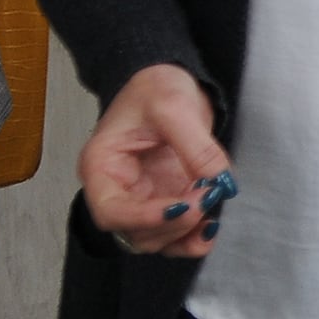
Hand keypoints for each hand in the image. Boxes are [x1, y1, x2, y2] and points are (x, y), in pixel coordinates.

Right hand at [78, 62, 229, 259]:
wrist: (168, 80)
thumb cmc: (155, 86)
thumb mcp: (172, 103)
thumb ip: (195, 144)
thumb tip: (217, 180)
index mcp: (101, 165)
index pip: (110, 211)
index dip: (143, 218)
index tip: (181, 207)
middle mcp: (117, 189)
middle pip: (134, 232)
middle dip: (173, 222)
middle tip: (209, 194)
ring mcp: (142, 197)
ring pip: (156, 238)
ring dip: (185, 231)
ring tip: (213, 198)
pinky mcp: (166, 199)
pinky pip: (175, 234)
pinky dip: (193, 237)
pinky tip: (212, 224)